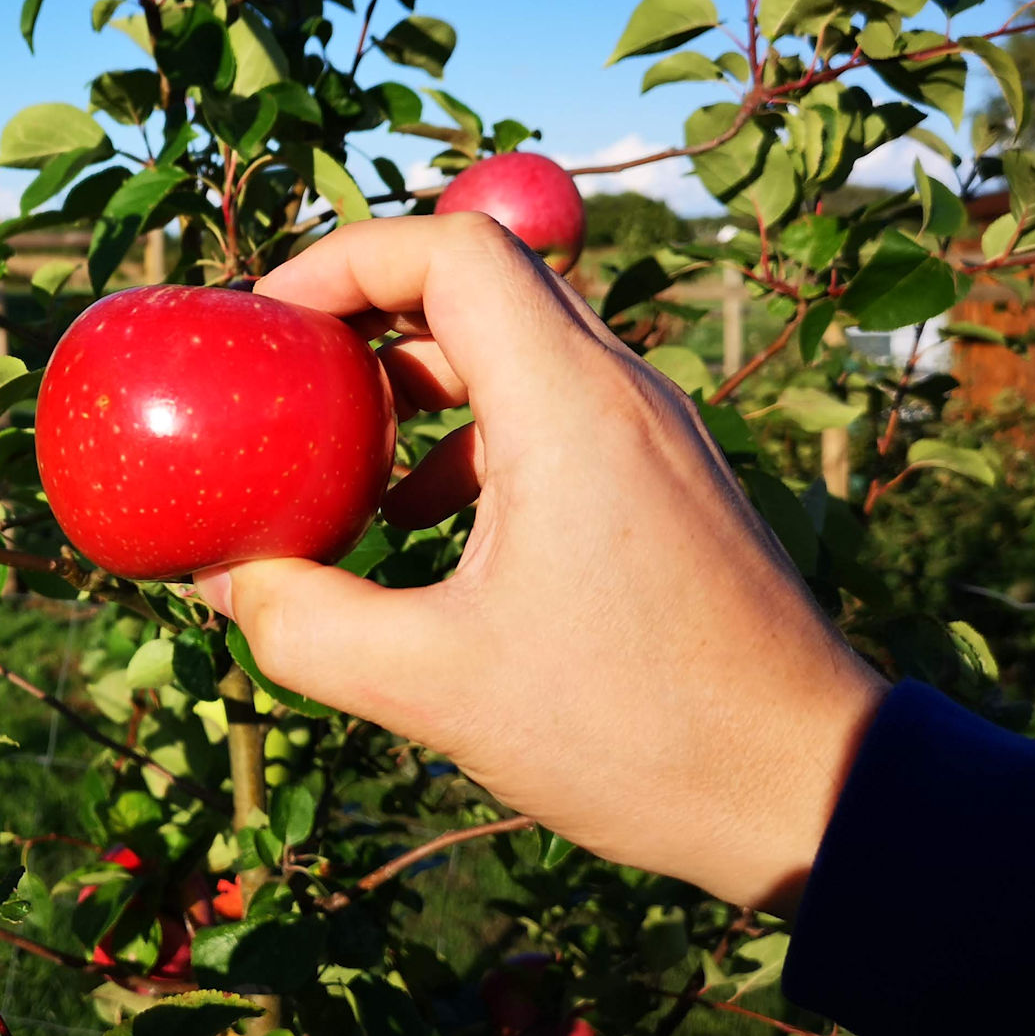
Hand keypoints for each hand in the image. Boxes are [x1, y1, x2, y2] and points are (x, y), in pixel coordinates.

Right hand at [194, 214, 885, 913]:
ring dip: (415, 378)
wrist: (812, 788)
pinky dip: (466, 437)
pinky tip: (413, 525)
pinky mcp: (663, 481)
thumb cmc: (637, 731)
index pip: (450, 248)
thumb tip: (222, 579)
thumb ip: (304, 625)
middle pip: (479, 280)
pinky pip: (548, 410)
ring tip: (333, 453)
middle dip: (365, 310)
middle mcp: (619, 390)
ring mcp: (651, 433)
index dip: (342, 261)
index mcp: (569, 404)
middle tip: (284, 374)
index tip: (267, 322)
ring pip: (514, 346)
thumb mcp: (437, 686)